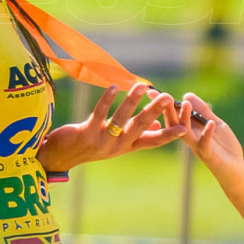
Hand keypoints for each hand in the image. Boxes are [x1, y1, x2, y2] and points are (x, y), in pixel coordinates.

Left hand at [37, 83, 185, 171]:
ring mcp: (102, 141)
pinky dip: (107, 100)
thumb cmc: (89, 145)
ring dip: (132, 102)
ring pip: (121, 120)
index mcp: (127, 147)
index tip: (184, 128)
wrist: (60, 157)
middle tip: (167, 97)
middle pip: (140, 127)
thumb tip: (157, 126)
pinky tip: (113, 87)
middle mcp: (118, 146)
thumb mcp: (115, 143)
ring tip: (142, 87)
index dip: (168, 135)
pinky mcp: (87, 134)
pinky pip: (100, 114)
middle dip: (154, 112)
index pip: (152, 142)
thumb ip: (135, 134)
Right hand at [167, 92, 243, 180]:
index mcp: (189, 129)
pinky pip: (205, 144)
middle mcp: (190, 138)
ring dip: (185, 118)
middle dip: (168, 109)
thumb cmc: (223, 146)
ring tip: (185, 104)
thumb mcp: (213, 123)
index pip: (174, 115)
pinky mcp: (208, 155)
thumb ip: (202, 110)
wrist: (235, 169)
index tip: (151, 92)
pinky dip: (207, 133)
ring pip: (186, 132)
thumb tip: (186, 95)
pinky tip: (210, 123)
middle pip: (174, 123)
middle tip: (163, 96)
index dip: (164, 104)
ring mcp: (198, 146)